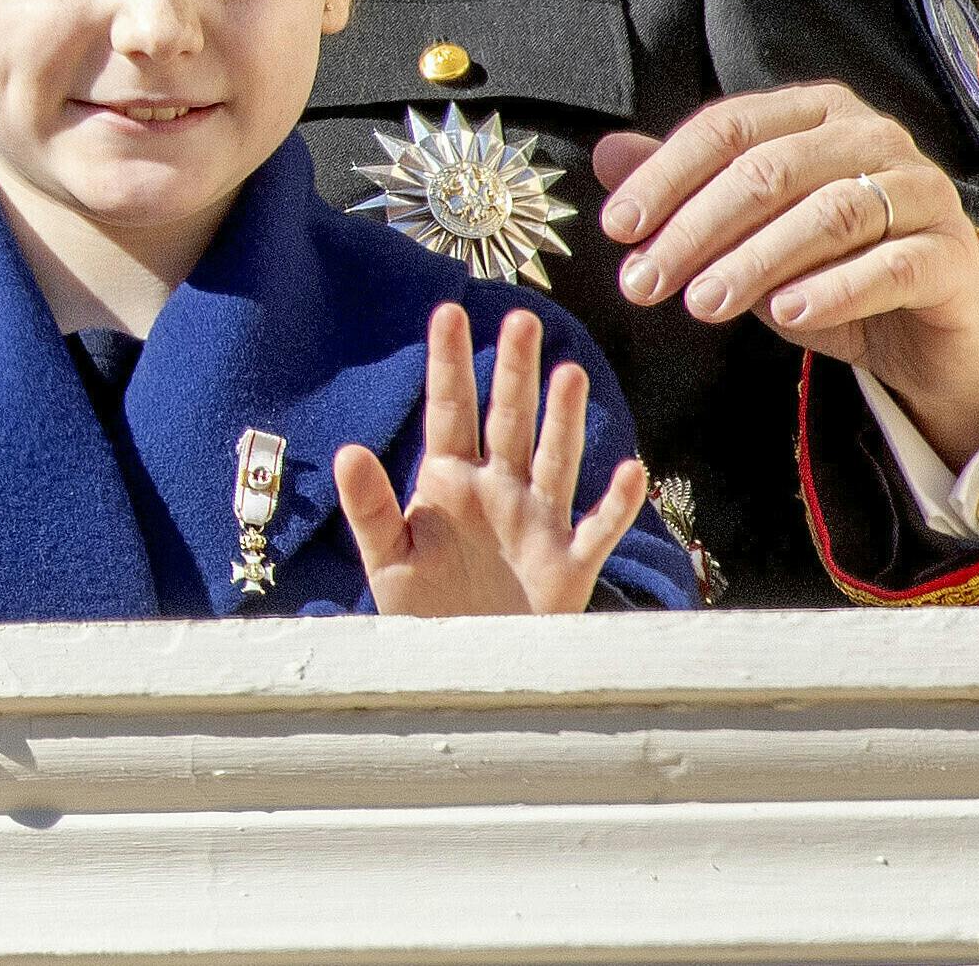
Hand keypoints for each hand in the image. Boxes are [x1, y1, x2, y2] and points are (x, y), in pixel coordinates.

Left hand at [335, 303, 648, 615]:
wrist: (462, 667)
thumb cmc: (421, 610)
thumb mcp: (385, 557)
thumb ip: (369, 505)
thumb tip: (346, 451)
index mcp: (448, 482)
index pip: (449, 411)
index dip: (449, 363)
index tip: (448, 311)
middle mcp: (497, 492)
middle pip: (509, 421)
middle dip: (514, 371)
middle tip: (522, 319)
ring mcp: (537, 524)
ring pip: (555, 460)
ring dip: (563, 421)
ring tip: (568, 373)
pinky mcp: (568, 565)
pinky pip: (598, 528)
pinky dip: (616, 503)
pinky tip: (632, 470)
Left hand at [590, 83, 978, 463]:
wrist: (933, 329)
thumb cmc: (828, 267)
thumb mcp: (746, 232)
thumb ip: (685, 190)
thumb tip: (605, 154)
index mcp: (815, 113)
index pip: (726, 130)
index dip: (665, 177)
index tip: (617, 229)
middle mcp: (872, 137)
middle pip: (770, 171)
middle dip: (696, 228)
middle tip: (643, 282)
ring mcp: (922, 191)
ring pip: (829, 215)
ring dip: (756, 261)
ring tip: (702, 304)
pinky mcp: (954, 255)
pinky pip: (892, 265)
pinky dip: (835, 289)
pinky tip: (786, 316)